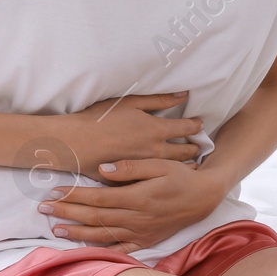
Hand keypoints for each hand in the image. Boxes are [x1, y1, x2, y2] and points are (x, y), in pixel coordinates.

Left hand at [40, 159, 228, 252]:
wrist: (203, 198)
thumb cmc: (180, 176)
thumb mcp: (160, 163)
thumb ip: (131, 166)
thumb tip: (103, 170)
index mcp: (137, 197)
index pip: (97, 198)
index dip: (73, 196)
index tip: (54, 192)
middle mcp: (136, 218)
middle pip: (94, 217)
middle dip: (67, 213)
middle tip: (43, 209)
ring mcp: (140, 232)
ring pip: (102, 235)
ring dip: (77, 233)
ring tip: (56, 230)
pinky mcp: (145, 240)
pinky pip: (120, 249)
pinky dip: (101, 250)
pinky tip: (85, 248)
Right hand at [50, 92, 204, 179]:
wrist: (76, 143)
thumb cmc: (100, 118)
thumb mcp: (130, 102)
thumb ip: (159, 100)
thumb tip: (184, 95)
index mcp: (156, 130)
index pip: (186, 128)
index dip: (195, 125)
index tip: (200, 124)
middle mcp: (156, 151)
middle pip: (184, 151)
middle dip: (194, 148)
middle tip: (199, 146)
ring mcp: (146, 168)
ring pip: (174, 168)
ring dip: (185, 164)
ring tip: (192, 163)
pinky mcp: (134, 180)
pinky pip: (155, 179)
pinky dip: (165, 177)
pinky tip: (167, 177)